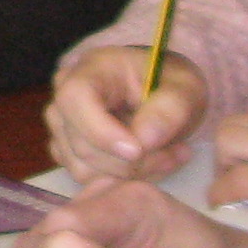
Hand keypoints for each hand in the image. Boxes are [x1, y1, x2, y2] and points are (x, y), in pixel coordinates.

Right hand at [45, 43, 210, 183]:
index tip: (138, 151)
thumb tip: (143, 141)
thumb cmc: (170, 84)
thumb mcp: (184, 89)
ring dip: (132, 173)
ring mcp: (62, 126)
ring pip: (84, 168)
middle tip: (179, 153)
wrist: (165, 94)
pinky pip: (88, 178)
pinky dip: (123, 179)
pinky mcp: (67, 150)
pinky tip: (151, 163)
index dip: (101, 131)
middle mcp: (66, 95)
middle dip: (132, 160)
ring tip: (170, 156)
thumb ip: (168, 111)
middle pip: (82, 144)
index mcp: (91, 68)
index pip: (75, 99)